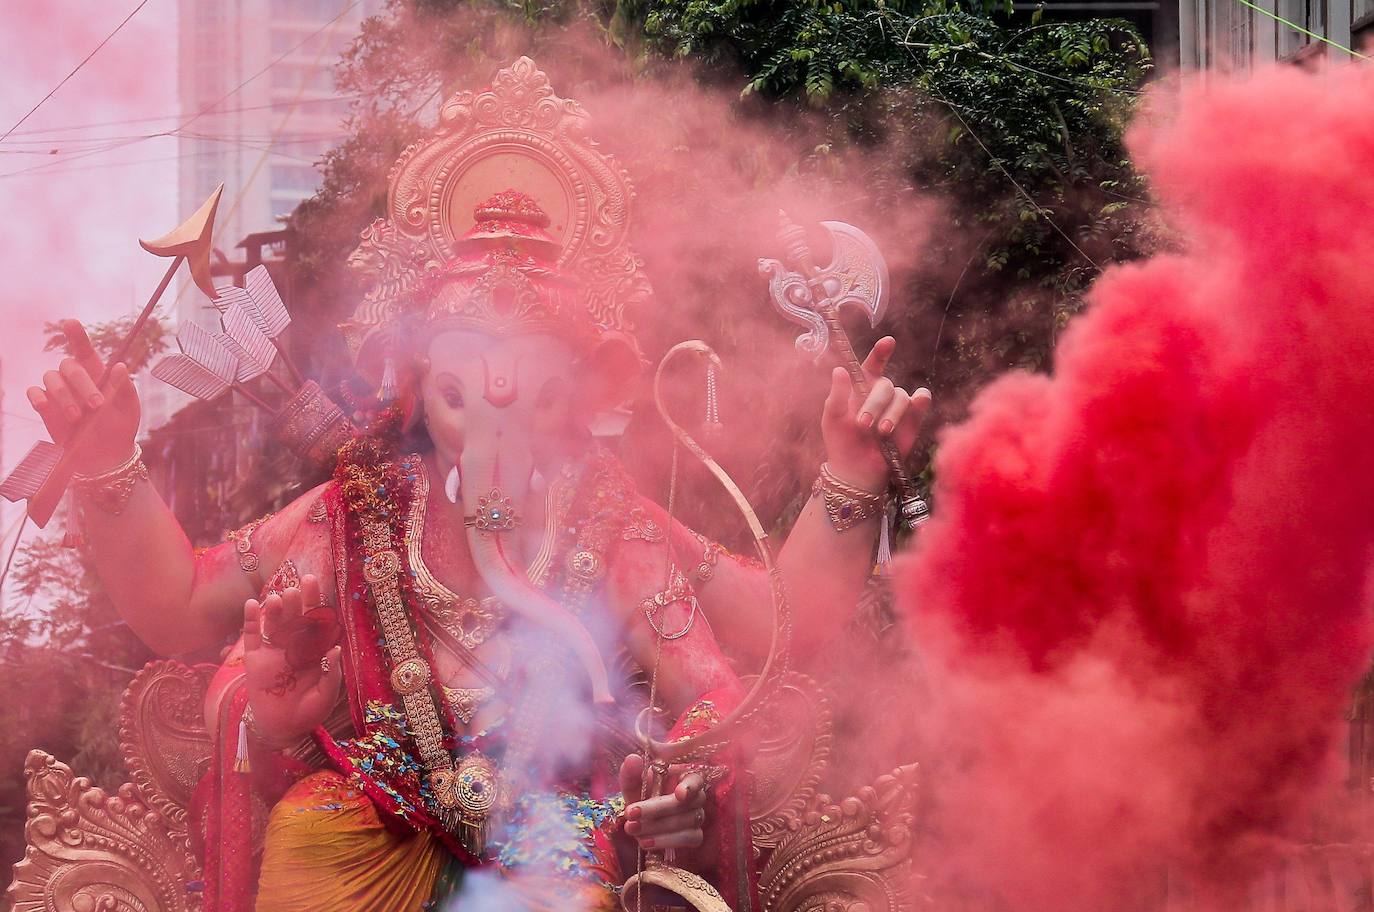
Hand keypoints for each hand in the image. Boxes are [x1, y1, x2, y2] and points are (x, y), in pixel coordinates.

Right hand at [25, 320, 139, 474]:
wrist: (105, 455)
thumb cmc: (120, 427)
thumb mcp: (129, 408)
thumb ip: (124, 387)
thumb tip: (120, 366)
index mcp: (97, 373)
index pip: (84, 349)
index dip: (77, 335)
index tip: (70, 322)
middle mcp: (75, 378)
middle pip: (69, 366)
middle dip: (83, 384)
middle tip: (97, 406)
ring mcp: (58, 391)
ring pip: (51, 378)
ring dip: (64, 396)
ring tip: (78, 417)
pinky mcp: (45, 406)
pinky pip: (34, 393)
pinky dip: (39, 398)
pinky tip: (44, 406)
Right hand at [242, 574, 342, 746]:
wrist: (282, 729)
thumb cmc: (309, 712)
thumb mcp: (326, 695)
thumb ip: (332, 673)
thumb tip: (336, 648)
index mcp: (314, 650)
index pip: (315, 620)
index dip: (314, 601)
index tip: (312, 582)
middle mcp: (294, 645)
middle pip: (295, 617)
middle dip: (295, 602)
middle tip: (295, 589)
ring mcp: (274, 651)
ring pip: (274, 624)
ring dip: (274, 610)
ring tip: (276, 599)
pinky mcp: (255, 660)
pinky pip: (252, 636)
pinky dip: (250, 620)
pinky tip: (250, 604)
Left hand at [619, 753, 708, 851]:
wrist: (641, 820)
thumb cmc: (641, 796)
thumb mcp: (633, 784)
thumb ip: (631, 772)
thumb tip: (633, 759)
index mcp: (684, 777)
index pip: (696, 779)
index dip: (690, 786)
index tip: (679, 794)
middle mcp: (695, 796)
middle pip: (687, 803)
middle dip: (657, 809)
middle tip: (631, 813)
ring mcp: (697, 817)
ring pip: (686, 822)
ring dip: (657, 827)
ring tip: (631, 828)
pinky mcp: (695, 836)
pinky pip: (689, 839)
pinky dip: (666, 841)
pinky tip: (645, 842)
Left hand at [820, 336, 930, 492]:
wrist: (857, 470)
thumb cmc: (841, 441)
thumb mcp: (833, 417)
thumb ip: (837, 394)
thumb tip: (840, 369)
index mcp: (862, 386)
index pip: (873, 364)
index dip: (881, 352)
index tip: (888, 342)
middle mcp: (882, 392)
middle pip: (885, 385)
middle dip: (874, 404)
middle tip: (863, 424)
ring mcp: (898, 404)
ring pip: (901, 397)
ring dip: (890, 414)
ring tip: (880, 432)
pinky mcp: (913, 418)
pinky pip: (921, 400)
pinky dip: (920, 400)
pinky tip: (917, 402)